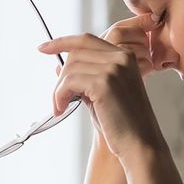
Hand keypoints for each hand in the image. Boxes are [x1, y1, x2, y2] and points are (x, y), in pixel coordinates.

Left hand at [39, 13, 166, 161]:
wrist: (140, 143)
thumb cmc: (123, 123)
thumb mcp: (102, 94)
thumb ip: (85, 77)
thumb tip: (58, 67)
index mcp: (125, 57)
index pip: (86, 40)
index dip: (62, 42)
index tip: (43, 48)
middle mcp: (121, 58)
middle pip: (75, 53)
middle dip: (61, 76)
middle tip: (58, 99)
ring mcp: (114, 69)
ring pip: (70, 68)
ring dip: (58, 89)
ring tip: (60, 107)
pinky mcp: (104, 83)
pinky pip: (69, 82)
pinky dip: (59, 96)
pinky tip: (61, 109)